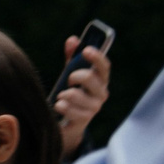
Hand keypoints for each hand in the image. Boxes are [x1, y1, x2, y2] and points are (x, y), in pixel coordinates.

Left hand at [54, 39, 112, 158]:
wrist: (68, 123)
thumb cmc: (72, 93)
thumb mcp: (71, 73)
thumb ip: (72, 57)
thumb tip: (72, 40)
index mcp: (100, 80)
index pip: (104, 67)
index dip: (97, 57)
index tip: (86, 50)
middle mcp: (101, 94)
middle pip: (90, 78)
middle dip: (75, 76)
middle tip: (68, 79)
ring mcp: (94, 108)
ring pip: (75, 95)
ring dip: (64, 93)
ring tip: (61, 96)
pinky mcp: (83, 121)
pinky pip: (68, 109)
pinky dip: (60, 106)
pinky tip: (59, 106)